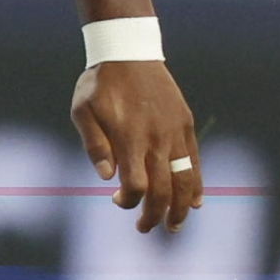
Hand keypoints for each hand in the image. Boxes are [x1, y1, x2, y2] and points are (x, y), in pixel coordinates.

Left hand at [73, 60, 202, 232]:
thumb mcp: (83, 110)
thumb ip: (94, 145)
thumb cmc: (100, 83)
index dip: (128, 201)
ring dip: (182, 208)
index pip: (136, 185)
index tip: (116, 199)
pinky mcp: (184, 124)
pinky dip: (196, 184)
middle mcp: (156, 138)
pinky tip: (196, 202)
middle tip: (145, 228)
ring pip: (184, 180)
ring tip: (175, 226)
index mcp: (130, 137)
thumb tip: (106, 178)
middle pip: (163, 190)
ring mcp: (174, 132)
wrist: (129, 51)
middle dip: (155, 215)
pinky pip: (194, 161)